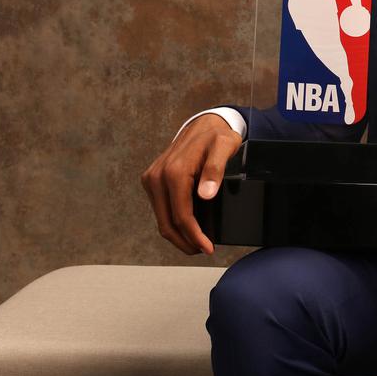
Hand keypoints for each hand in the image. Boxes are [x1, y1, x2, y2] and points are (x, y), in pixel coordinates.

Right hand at [139, 114, 241, 254]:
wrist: (203, 124)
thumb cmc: (217, 136)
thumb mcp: (224, 147)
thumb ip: (216, 170)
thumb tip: (206, 195)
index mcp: (174, 172)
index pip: (181, 216)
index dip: (194, 236)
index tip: (208, 249)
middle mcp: (157, 177)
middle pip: (166, 223)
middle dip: (184, 242)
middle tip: (203, 251)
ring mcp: (152, 179)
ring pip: (161, 219)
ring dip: (177, 235)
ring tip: (197, 244)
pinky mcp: (152, 181)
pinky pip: (161, 209)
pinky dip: (172, 222)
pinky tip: (187, 228)